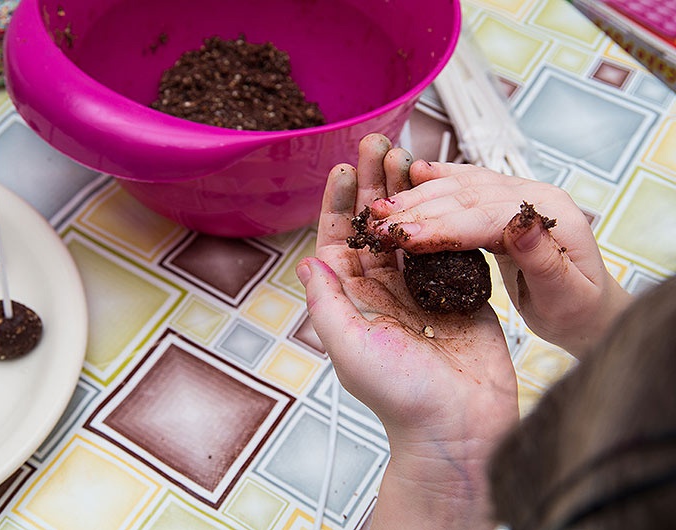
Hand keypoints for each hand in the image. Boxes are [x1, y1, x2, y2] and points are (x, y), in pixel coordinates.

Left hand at [297, 134, 517, 529]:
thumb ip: (327, 305)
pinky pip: (446, 245)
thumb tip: (307, 263)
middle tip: (379, 143)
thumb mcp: (351, 349)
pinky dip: (443, 215)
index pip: (341, 241)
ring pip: (410, 229)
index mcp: (352, 300)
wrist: (460, 429)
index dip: (340, 204)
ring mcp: (420, 289)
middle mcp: (382, 291)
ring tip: (409, 154)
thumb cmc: (402, 400)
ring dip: (409, 192)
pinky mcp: (457, 292)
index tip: (342, 167)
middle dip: (374, 184)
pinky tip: (445, 189)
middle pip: (376, 226)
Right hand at [368, 161, 631, 357]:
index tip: (402, 238)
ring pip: (461, 187)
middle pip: (467, 196)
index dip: (442, 225)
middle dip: (418, 208)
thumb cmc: (580, 311)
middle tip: (376, 221)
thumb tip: (522, 221)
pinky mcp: (503, 205)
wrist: (591, 309)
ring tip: (380, 206)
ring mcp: (519, 196)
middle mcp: (534, 196)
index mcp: (551, 214)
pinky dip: (436, 182)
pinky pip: (465, 188)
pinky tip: (412, 174)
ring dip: (417, 195)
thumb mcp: (567, 295)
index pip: (486, 215)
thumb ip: (544, 258)